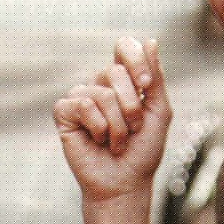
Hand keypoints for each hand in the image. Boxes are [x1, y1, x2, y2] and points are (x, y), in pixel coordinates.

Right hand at [55, 37, 172, 223]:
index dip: (137, 60)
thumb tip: (151, 40)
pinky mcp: (64, 113)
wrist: (125, 184)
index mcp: (123, 79)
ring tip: (117, 143)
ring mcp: (81, 97)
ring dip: (117, 124)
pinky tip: (98, 141)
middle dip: (131, 106)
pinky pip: (82, 105)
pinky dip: (97, 127)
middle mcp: (100, 83)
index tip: (147, 86)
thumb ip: (156, 77)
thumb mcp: (159, 111)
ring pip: (101, 93)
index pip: (124, 46)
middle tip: (133, 130)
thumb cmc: (142, 151)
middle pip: (115, 71)